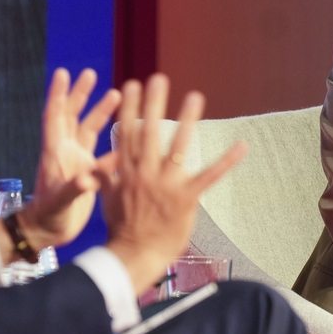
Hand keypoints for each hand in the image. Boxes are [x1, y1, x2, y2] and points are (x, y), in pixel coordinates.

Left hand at [12, 68, 120, 252]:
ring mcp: (76, 161)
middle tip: (90, 73)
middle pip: (72, 116)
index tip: (63, 73)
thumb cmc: (46, 216)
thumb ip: (73, 189)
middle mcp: (65, 152)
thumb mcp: (58, 202)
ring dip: (100, 111)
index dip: (59, 95)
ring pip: (88, 129)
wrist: (48, 232)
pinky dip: (115, 143)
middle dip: (80, 94)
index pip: (55, 117)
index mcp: (54, 153)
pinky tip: (131, 132)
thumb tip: (87, 180)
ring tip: (116, 93)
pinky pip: (103, 152)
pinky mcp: (87, 172)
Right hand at [97, 74, 246, 294]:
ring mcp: (166, 185)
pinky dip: (227, 161)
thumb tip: (91, 165)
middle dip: (154, 103)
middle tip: (159, 78)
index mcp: (127, 171)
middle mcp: (145, 173)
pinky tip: (242, 146)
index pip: (127, 133)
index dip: (130, 108)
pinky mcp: (186, 199)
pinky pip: (209, 176)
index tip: (131, 85)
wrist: (134, 255)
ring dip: (187, 120)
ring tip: (195, 96)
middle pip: (150, 132)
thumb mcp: (107, 199)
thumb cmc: (121, 229)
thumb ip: (104, 177)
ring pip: (178, 147)